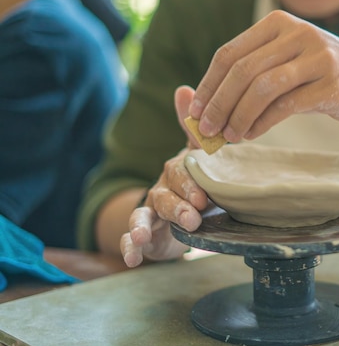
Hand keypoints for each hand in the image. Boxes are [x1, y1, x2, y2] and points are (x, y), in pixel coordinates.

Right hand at [120, 86, 209, 266]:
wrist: (185, 213)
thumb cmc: (194, 182)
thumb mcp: (197, 156)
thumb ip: (193, 129)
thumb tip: (183, 88)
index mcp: (176, 171)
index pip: (179, 173)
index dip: (189, 184)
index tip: (203, 196)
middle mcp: (161, 188)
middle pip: (163, 195)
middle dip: (176, 206)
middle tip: (193, 217)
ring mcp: (151, 211)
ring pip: (145, 215)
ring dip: (142, 226)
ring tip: (141, 236)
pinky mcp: (146, 233)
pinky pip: (132, 239)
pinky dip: (129, 248)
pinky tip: (131, 257)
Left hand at [189, 10, 338, 142]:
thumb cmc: (321, 74)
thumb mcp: (287, 59)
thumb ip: (254, 72)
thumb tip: (207, 106)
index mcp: (279, 24)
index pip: (230, 53)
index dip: (208, 85)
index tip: (194, 111)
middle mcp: (298, 34)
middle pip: (243, 70)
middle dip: (219, 103)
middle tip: (205, 130)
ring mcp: (318, 57)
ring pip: (263, 87)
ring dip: (239, 115)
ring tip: (229, 136)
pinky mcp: (333, 84)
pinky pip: (287, 105)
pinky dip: (263, 122)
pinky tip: (252, 133)